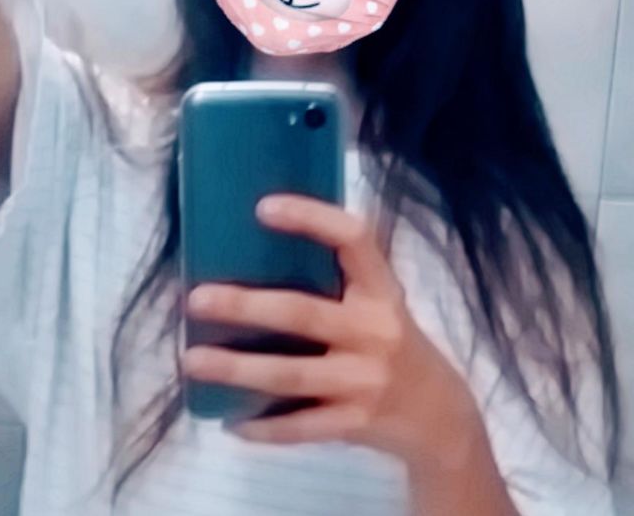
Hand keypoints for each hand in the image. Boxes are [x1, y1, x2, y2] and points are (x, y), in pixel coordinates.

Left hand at [181, 193, 478, 467]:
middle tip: (196, 298)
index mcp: (382, 290)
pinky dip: (263, 427)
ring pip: (293, 375)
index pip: (354, 240)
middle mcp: (376, 331)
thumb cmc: (396, 342)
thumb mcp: (383, 301)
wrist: (441, 415)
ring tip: (192, 359)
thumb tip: (265, 240)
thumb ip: (342, 277)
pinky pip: (301, 427)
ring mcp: (366, 381)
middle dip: (247, 306)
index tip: (263, 207)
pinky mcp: (356, 424)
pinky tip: (229, 420)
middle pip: (304, 313)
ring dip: (238, 369)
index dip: (312, 219)